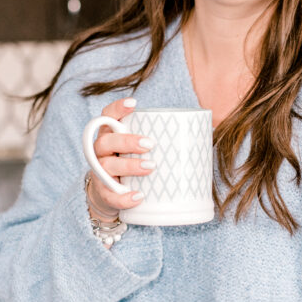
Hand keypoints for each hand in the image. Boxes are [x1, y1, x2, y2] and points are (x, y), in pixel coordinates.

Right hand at [88, 98, 154, 217]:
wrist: (110, 195)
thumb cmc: (131, 165)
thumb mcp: (138, 150)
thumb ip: (157, 139)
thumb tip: (202, 132)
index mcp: (110, 135)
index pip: (107, 116)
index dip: (117, 108)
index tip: (134, 104)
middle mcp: (100, 151)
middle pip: (106, 141)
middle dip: (127, 141)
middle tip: (150, 144)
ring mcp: (99, 173)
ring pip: (107, 166)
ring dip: (129, 166)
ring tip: (151, 167)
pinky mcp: (102, 193)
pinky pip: (110, 195)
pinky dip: (123, 197)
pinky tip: (139, 196)